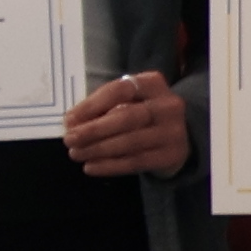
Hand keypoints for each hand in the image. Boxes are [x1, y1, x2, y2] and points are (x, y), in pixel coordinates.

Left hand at [60, 69, 189, 177]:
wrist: (182, 136)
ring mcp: (173, 131)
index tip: (69, 119)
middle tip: (69, 139)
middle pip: (126, 117)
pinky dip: (110, 166)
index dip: (92, 105)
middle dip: (93, 130)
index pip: (119, 90)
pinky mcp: (171, 155)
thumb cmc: (145, 114)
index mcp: (152, 83)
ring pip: (130, 142)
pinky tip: (91, 167)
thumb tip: (72, 122)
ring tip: (76, 154)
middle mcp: (167, 105)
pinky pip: (136, 162)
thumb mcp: (130, 100)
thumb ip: (104, 107)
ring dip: (98, 149)